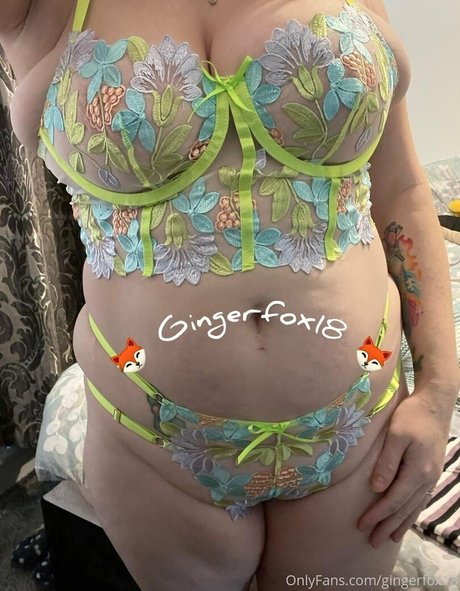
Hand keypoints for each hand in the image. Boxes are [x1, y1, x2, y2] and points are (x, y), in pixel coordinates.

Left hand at [357, 388, 453, 547]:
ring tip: (388, 538)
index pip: (393, 500)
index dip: (377, 515)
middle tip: (371, 542)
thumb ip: (387, 462)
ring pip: (414, 507)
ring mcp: (431, 477)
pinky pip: (420, 499)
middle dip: (387, 526)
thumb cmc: (412, 415)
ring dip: (400, 524)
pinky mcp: (431, 472)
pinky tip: (405, 518)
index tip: (361, 525)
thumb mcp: (396, 435)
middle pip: (404, 509)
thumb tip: (377, 488)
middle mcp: (427, 479)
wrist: (435, 404)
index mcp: (417, 471)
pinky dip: (411, 513)